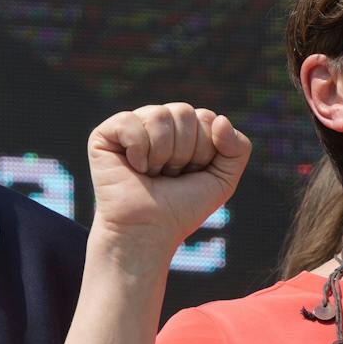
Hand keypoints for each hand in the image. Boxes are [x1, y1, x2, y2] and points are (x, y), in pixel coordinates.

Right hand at [87, 103, 251, 266]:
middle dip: (183, 152)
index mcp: (183, 129)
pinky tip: (133, 167)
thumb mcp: (223, 179)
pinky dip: (137, 149)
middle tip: (169, 176)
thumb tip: (220, 119)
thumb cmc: (182, 208)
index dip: (204, 150)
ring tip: (152, 173)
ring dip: (162, 154)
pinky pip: (129, 121)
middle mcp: (157, 123)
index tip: (190, 174)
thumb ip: (238, 147)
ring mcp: (130, 127)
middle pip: (184, 112)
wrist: (148, 231)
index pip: (205, 117)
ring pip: (159, 115)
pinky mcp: (104, 135)